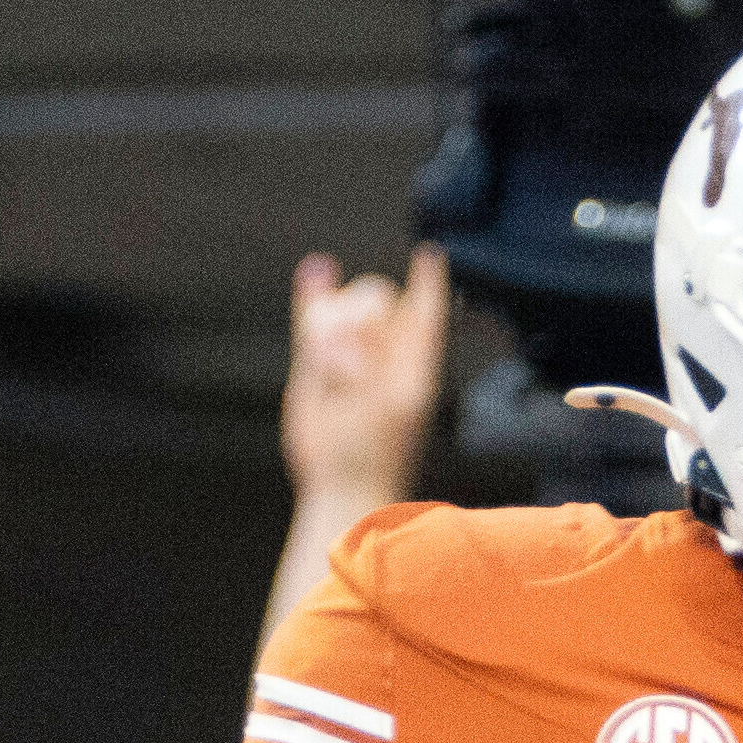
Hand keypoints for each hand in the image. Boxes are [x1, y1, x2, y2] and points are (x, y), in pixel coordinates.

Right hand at [284, 249, 452, 505]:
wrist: (343, 487)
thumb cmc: (372, 453)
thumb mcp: (388, 402)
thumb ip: (378, 355)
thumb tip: (358, 311)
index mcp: (413, 365)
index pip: (424, 311)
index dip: (427, 282)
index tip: (430, 255)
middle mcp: (384, 355)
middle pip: (377, 301)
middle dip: (363, 316)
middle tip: (354, 370)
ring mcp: (347, 358)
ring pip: (343, 310)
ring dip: (335, 327)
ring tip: (334, 375)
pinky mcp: (314, 367)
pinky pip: (312, 319)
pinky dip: (313, 298)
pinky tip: (316, 273)